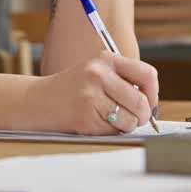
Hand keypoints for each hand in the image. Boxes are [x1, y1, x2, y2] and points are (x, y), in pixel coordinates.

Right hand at [27, 52, 158, 134]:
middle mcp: (99, 74)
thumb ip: (122, 80)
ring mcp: (91, 96)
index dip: (153, 94)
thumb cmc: (71, 89)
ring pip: (129, 120)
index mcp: (106, 59)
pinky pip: (113, 131)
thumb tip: (151, 103)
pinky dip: (110, 131)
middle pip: (141, 102)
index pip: (147, 75)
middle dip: (142, 116)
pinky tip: (96, 122)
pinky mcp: (85, 116)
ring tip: (111, 119)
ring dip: (126, 125)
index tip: (149, 103)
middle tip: (136, 119)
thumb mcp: (96, 71)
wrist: (37, 100)